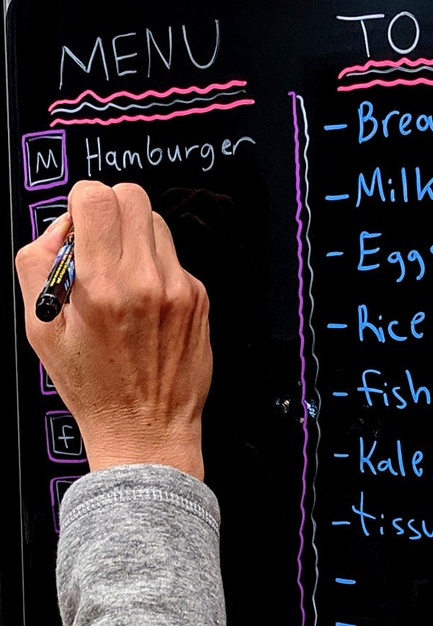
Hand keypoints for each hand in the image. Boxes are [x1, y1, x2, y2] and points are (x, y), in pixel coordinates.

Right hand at [15, 180, 211, 478]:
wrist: (146, 428)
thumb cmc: (92, 385)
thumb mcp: (40, 327)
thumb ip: (39, 263)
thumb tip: (62, 225)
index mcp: (102, 287)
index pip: (97, 197)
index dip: (80, 201)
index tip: (76, 222)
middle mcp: (148, 282)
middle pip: (132, 197)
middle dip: (108, 210)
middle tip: (96, 243)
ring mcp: (180, 289)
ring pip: (157, 224)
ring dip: (134, 236)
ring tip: (119, 275)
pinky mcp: (200, 299)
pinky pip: (174, 259)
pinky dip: (156, 267)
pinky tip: (143, 301)